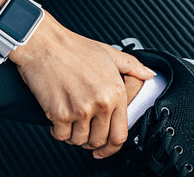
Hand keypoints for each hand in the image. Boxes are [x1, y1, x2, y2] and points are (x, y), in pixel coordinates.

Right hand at [10, 14, 158, 158]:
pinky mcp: (60, 114)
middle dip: (91, 140)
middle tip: (83, 129)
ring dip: (74, 135)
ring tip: (71, 121)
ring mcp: (80, 110)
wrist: (44, 44)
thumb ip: (132, 66)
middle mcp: (101, 103)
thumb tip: (149, 74)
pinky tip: (58, 119)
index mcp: (115, 91)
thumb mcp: (109, 53)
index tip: (104, 149)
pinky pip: (61, 136)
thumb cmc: (73, 48)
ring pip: (80, 141)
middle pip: (99, 141)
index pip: (120, 134)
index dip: (112, 147)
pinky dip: (58, 132)